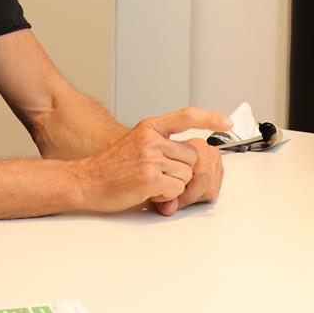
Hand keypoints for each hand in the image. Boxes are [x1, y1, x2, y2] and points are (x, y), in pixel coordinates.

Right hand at [75, 107, 229, 213]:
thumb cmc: (111, 167)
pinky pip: (177, 189)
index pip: (185, 116)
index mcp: (150, 127)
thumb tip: (190, 154)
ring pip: (186, 174)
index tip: (226, 122)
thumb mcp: (136, 143)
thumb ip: (161, 144)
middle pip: (191, 156)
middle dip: (181, 170)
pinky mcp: (149, 178)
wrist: (87, 181)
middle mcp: (151, 139)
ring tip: (150, 183)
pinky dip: (168, 196)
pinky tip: (149, 192)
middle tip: (159, 175)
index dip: (209, 118)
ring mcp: (150, 158)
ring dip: (174, 184)